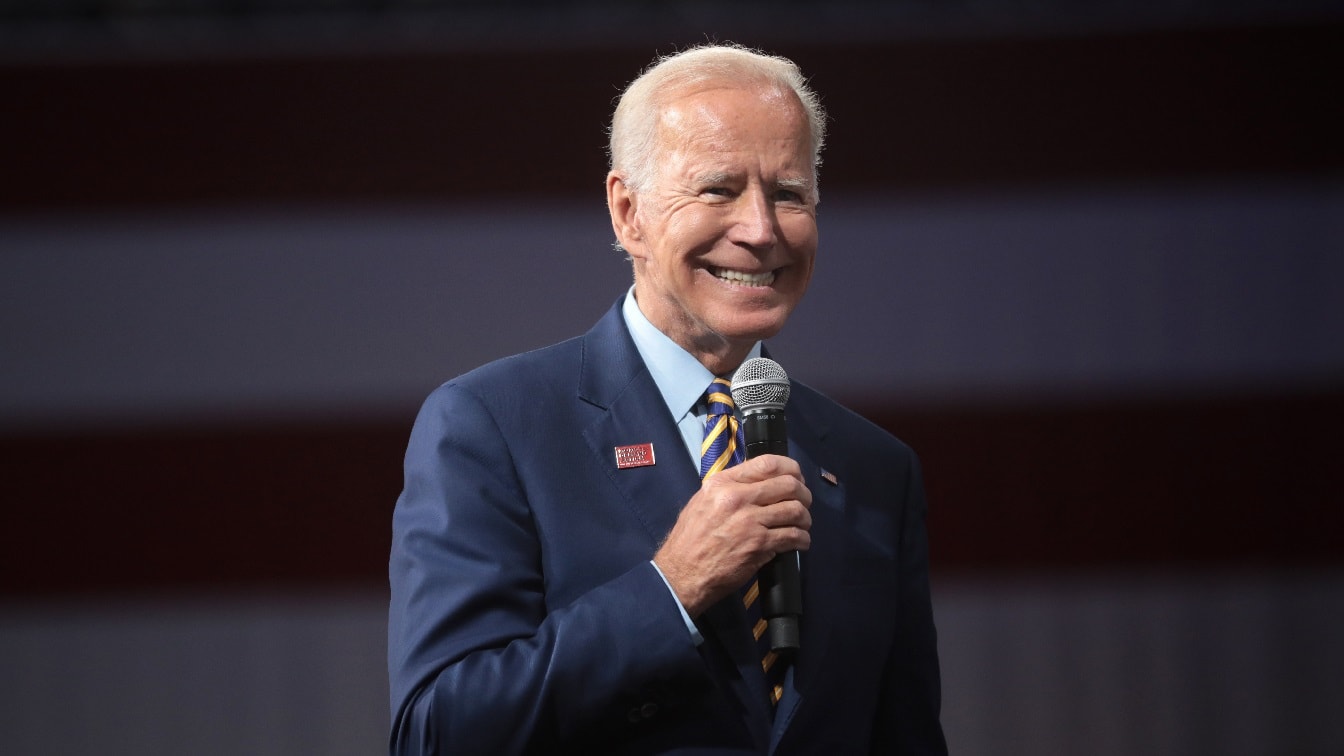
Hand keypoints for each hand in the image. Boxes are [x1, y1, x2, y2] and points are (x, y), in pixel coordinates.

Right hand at [653, 454, 811, 616]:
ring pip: (795, 510)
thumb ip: (730, 489)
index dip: (791, 469)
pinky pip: (793, 536)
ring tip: (802, 525)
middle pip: (788, 485)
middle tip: (804, 504)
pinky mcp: (758, 545)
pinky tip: (800, 543)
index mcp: (723, 483)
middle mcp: (737, 497)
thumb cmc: (690, 539)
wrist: (682, 573)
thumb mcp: (703, 502)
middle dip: (804, 494)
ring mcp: (749, 521)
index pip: (767, 463)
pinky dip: (803, 539)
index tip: (797, 478)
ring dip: (805, 518)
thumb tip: (758, 483)